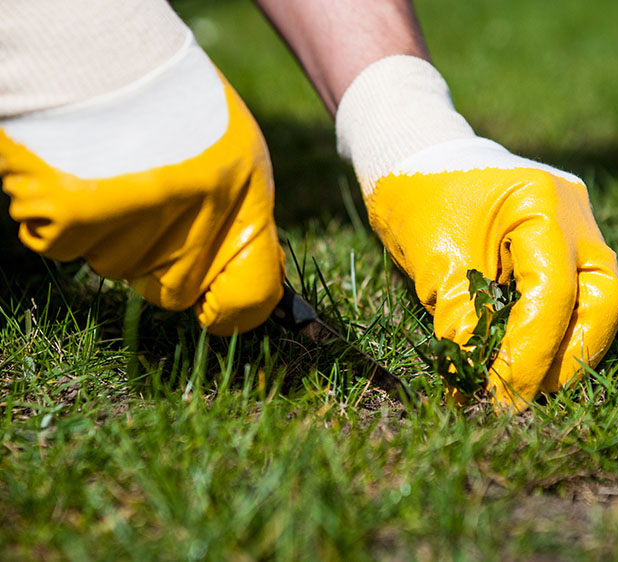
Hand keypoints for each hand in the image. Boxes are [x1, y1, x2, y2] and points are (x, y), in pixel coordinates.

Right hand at [0, 38, 283, 334]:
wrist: (102, 55)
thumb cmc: (181, 108)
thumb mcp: (241, 161)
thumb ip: (248, 225)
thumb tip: (254, 291)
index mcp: (239, 207)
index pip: (247, 301)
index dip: (233, 311)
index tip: (220, 306)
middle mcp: (187, 225)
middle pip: (174, 293)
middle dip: (166, 262)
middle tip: (155, 207)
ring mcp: (126, 226)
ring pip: (119, 269)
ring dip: (117, 235)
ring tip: (118, 174)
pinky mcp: (67, 222)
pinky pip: (70, 249)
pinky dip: (71, 222)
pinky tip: (83, 176)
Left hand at [369, 138, 617, 409]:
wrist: (413, 156)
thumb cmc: (416, 197)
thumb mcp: (434, 263)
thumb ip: (461, 324)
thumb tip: (470, 390)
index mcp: (542, 204)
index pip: (553, 295)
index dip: (529, 355)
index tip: (500, 398)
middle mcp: (574, 213)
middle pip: (601, 299)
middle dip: (570, 357)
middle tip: (526, 398)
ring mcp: (575, 223)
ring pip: (596, 298)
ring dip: (567, 348)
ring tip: (527, 384)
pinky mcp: (564, 238)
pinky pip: (574, 289)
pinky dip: (555, 326)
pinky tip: (529, 354)